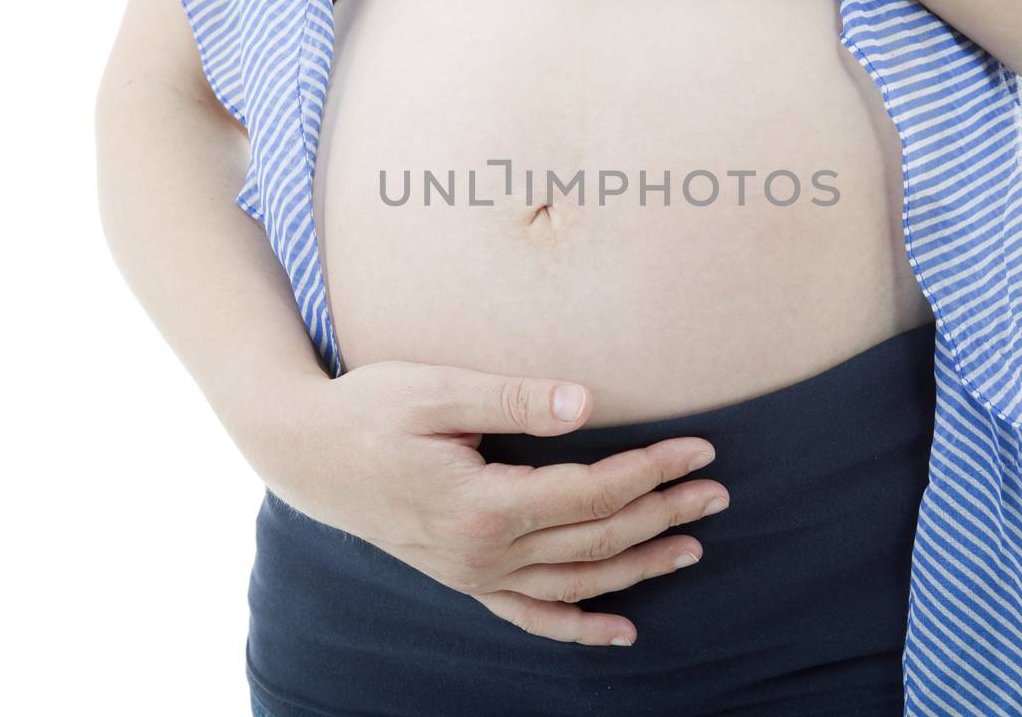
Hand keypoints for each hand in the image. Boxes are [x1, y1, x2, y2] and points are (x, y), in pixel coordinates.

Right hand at [259, 359, 729, 646]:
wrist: (303, 453)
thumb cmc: (368, 409)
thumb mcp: (435, 389)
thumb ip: (515, 398)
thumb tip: (588, 403)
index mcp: (483, 502)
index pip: (592, 491)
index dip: (650, 471)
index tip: (699, 449)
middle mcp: (483, 552)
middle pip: (596, 538)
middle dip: (663, 514)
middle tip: (717, 492)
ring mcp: (472, 574)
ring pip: (575, 582)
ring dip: (639, 567)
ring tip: (692, 547)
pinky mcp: (462, 579)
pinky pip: (530, 616)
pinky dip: (578, 626)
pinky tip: (622, 632)